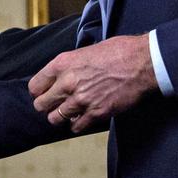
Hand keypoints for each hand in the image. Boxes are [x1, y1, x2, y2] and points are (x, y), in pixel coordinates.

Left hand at [28, 33, 156, 132]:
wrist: (142, 62)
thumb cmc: (118, 51)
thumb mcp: (86, 51)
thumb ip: (70, 65)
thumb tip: (63, 75)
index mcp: (63, 64)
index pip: (35, 86)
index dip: (38, 91)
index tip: (44, 93)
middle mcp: (67, 82)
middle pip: (41, 104)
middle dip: (47, 106)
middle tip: (54, 105)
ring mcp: (81, 100)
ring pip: (55, 118)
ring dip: (61, 117)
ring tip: (68, 113)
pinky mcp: (96, 113)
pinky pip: (76, 127)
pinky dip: (77, 124)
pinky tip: (83, 118)